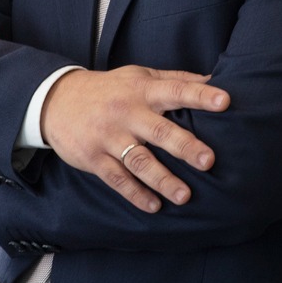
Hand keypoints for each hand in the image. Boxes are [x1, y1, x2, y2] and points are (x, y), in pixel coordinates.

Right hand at [41, 65, 229, 213]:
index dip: (200, 94)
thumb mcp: (140, 76)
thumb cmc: (111, 89)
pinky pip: (117, 179)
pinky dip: (135, 194)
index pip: (176, 90)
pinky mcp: (94, 158)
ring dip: (163, 179)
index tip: (224, 101)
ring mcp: (109, 137)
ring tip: (185, 195)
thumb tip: (215, 79)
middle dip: (185, 146)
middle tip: (209, 161)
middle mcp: (127, 112)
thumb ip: (176, 79)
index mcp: (143, 90)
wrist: (57, 101)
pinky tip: (154, 206)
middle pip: (159, 131)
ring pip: (139, 161)